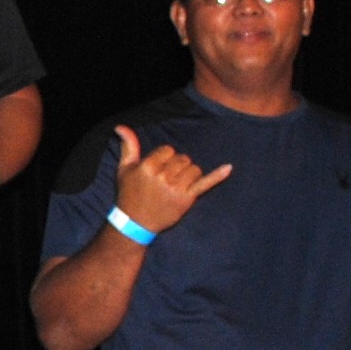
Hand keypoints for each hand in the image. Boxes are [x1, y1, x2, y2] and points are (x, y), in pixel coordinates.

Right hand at [110, 124, 233, 236]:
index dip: (164, 157)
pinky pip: (205, 184)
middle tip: (166, 179)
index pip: (168, 150)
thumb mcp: (124, 169)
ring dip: (188, 173)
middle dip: (177, 165)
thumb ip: (128, 146)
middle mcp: (163, 177)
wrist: (135, 223)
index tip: (157, 168)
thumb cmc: (129, 194)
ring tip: (177, 184)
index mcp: (148, 167)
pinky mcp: (187, 200)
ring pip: (194, 169)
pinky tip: (229, 167)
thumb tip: (121, 126)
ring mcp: (176, 189)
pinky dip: (217, 176)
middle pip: (183, 158)